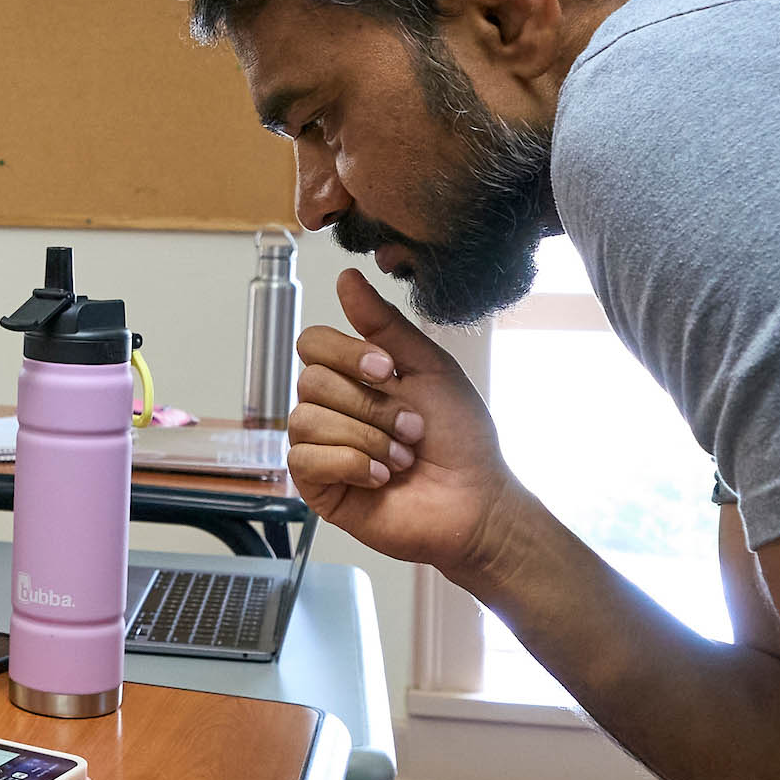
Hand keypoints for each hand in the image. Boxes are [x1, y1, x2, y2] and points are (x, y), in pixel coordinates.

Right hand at [287, 269, 528, 583]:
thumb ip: (385, 324)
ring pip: (306, 420)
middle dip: (369, 405)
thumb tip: (346, 278)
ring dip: (367, 439)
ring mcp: (321, 448)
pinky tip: (381, 478)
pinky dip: (351, 464)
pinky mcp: (318, 486)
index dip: (346, 354)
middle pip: (309, 380)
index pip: (313, 344)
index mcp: (353, 377)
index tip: (388, 372)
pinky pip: (305, 460)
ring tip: (401, 459)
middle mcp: (331, 409)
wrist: (474, 501)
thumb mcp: (430, 368)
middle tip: (410, 428)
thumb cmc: (460, 439)